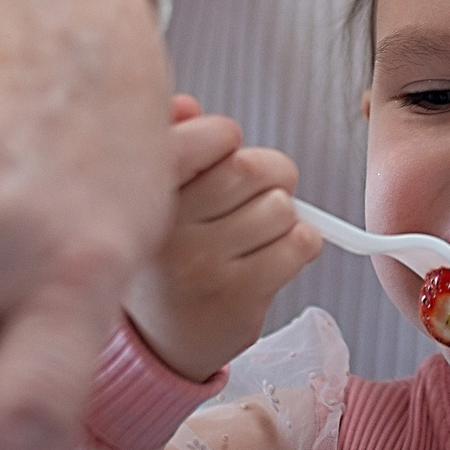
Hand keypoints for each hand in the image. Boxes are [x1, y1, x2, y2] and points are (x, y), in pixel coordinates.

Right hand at [123, 97, 323, 381]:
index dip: (227, 140)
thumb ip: (173, 144)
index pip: (211, 136)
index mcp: (147, 193)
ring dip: (284, 218)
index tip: (222, 158)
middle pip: (253, 168)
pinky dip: (301, 245)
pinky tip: (272, 259)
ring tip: (255, 235)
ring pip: (282, 207)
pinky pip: (302, 244)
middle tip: (256, 196)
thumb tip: (189, 105)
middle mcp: (169, 227)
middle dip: (271, 177)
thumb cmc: (166, 257)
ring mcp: (202, 264)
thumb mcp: (156, 198)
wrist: (156, 343)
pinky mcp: (238, 296)